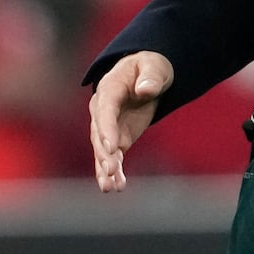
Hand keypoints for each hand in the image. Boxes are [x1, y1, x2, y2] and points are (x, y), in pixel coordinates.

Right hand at [89, 51, 174, 192]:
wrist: (146, 74)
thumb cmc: (150, 66)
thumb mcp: (154, 66)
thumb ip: (150, 77)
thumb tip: (146, 90)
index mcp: (109, 89)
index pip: (105, 111)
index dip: (107, 129)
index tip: (111, 147)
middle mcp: (102, 110)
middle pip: (100, 134)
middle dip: (104, 153)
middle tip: (111, 170)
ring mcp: (108, 126)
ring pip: (103, 150)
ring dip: (105, 168)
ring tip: (110, 186)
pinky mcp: (117, 138)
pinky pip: (113, 156)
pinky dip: (114, 171)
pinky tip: (117, 186)